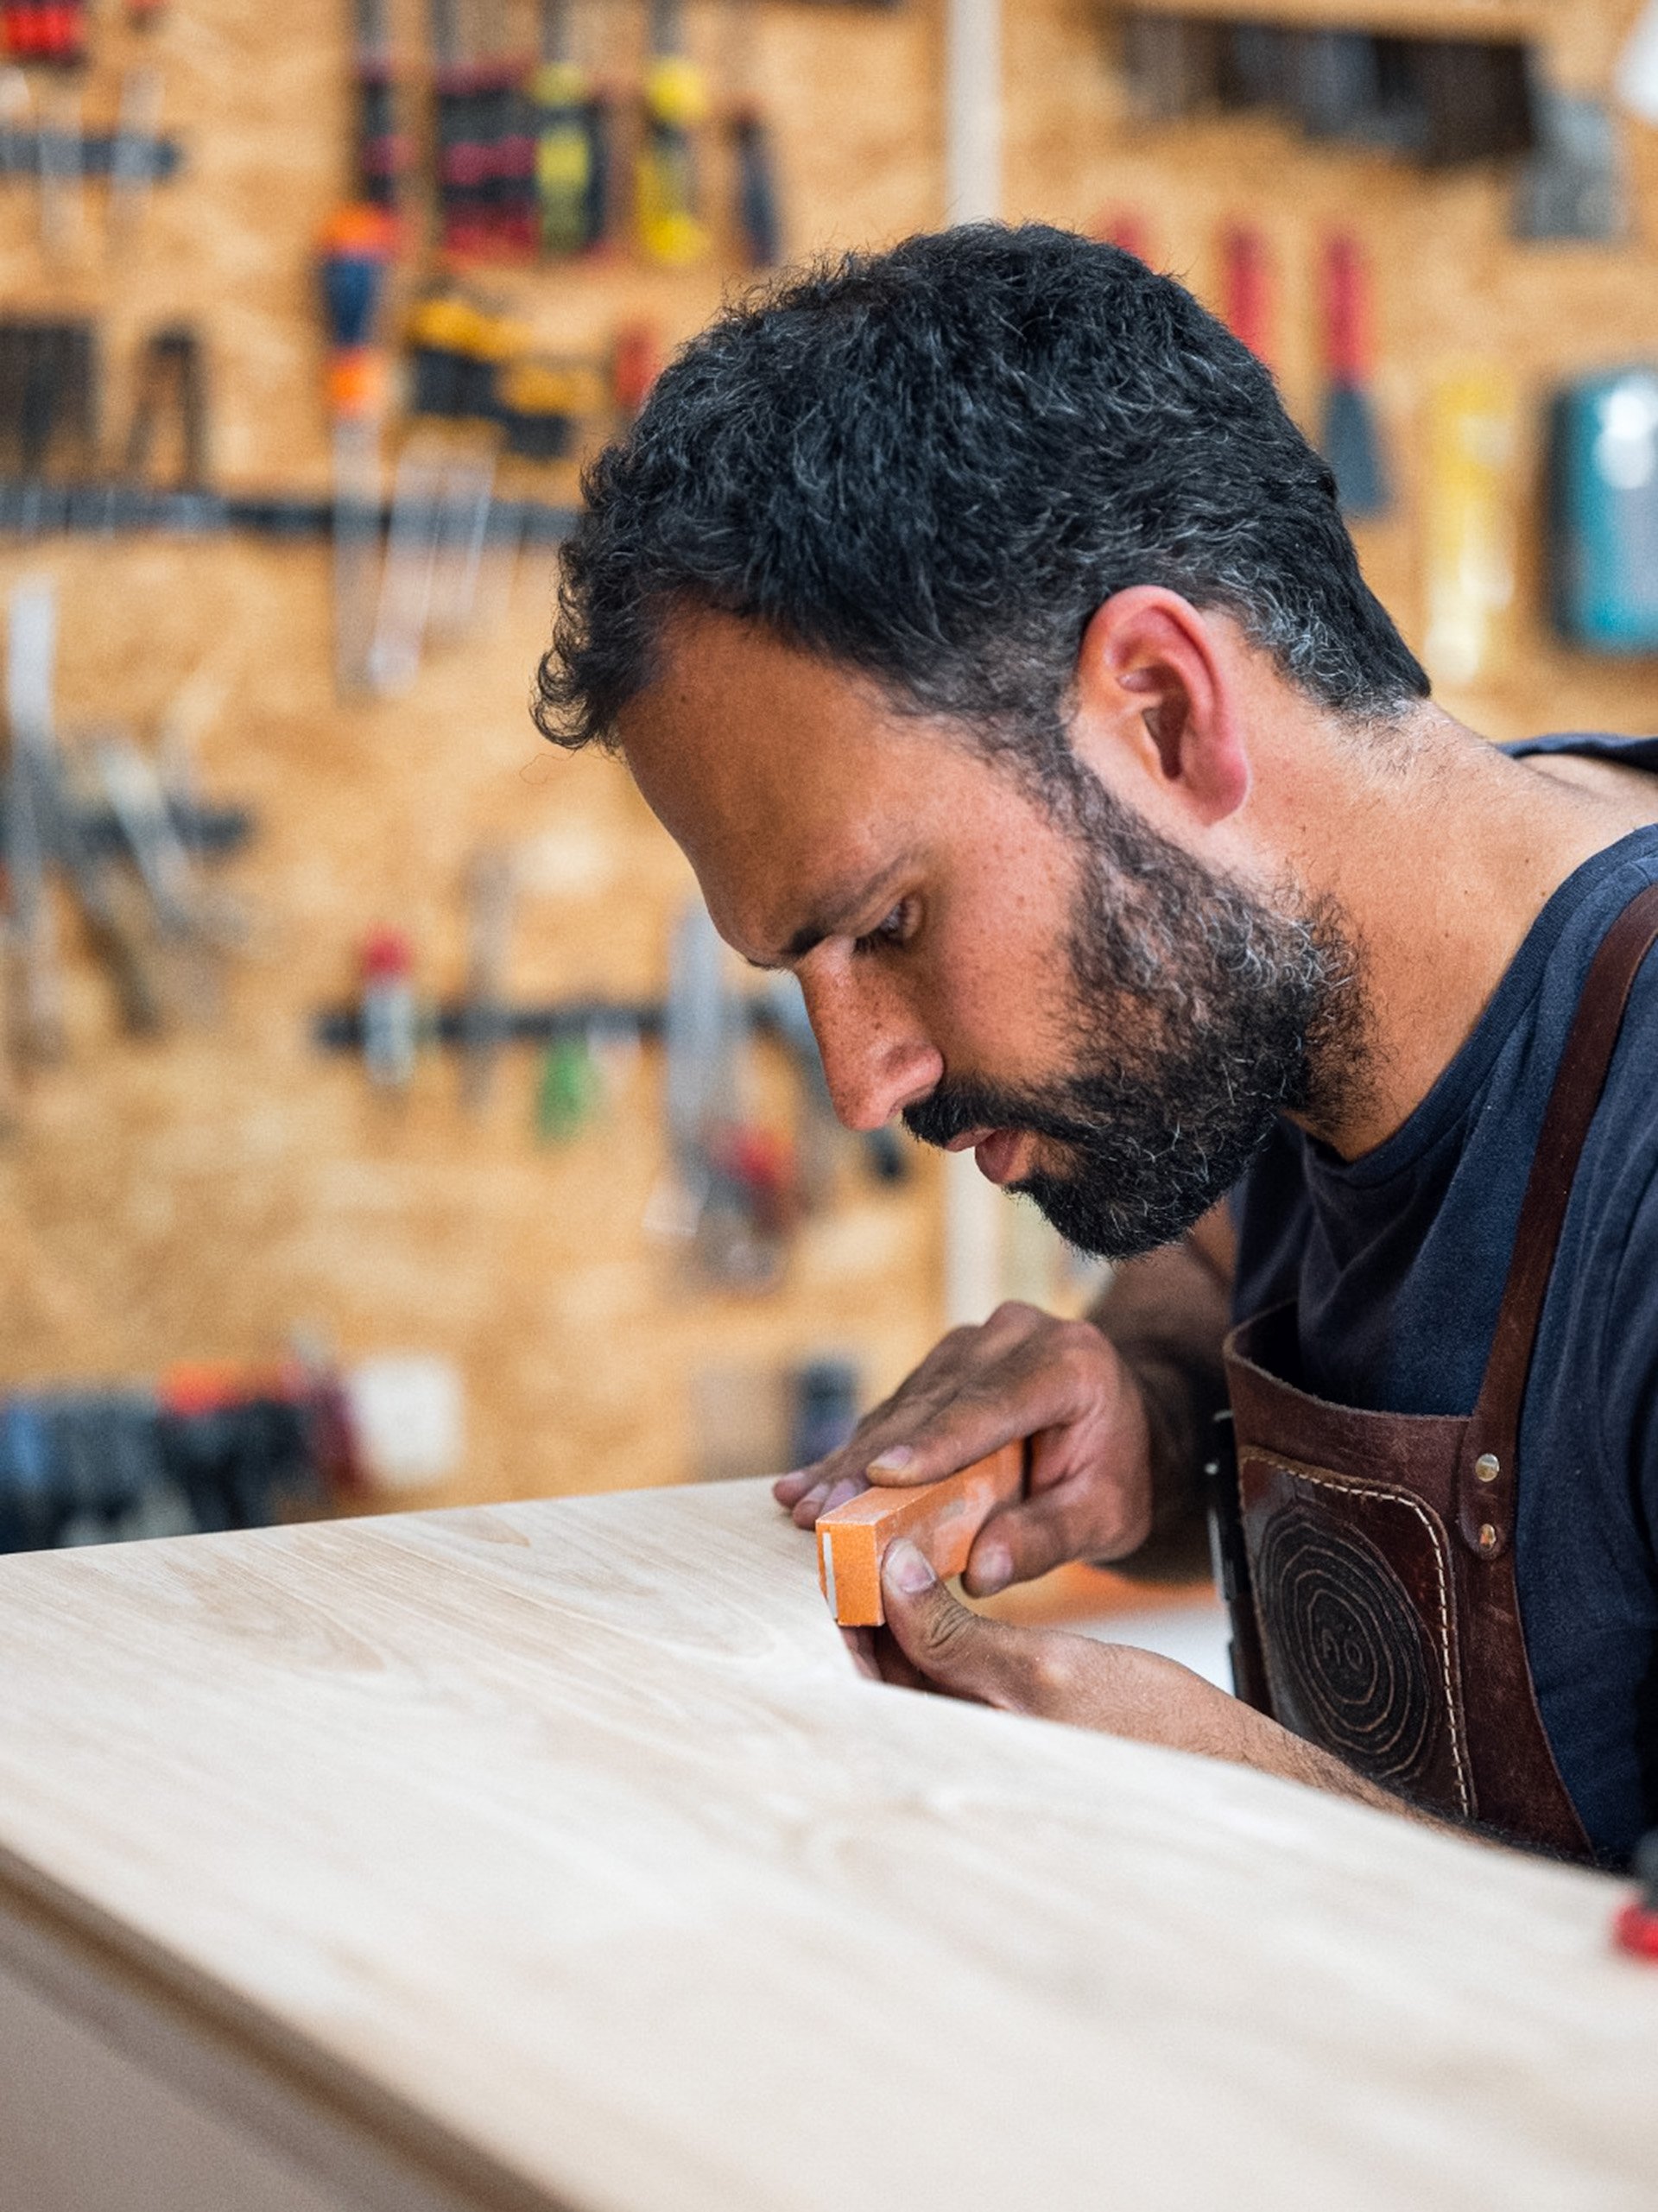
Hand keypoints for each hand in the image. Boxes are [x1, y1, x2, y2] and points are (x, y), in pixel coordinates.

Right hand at [772, 1302, 1154, 1594]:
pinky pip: (896, 1409)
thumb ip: (1047, 1538)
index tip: (881, 1475)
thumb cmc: (1119, 1475)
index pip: (993, 1405)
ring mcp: (975, 1342)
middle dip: (871, 1463)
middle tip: (819, 1512)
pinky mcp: (945, 1363)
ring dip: (850, 1460)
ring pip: (904, 1405)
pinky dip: (855, 1451)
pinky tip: (806, 1483)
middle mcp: (1016, 1336)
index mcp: (1070, 1364)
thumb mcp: (1106, 1517)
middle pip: (934, 1405)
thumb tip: (979, 1573)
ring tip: (801, 1506)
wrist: (1129, 1426)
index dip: (934, 1442)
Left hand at [860, 1539, 1407, 1816]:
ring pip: (915, 1666)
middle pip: (884, 1671)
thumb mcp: (1046, 1671)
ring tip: (895, 1543)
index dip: (851, 1610)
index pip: (871, 1675)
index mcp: (954, 1752)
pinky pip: (950, 1669)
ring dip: (901, 1610)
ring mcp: (983, 1740)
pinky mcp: (1009, 1724)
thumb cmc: (1149, 1727)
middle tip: (863, 1535)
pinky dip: (937, 1624)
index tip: (844, 1549)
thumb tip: (893, 1581)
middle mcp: (957, 1752)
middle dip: (869, 1606)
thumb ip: (958, 1637)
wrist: (1227, 1770)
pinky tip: (937, 1578)